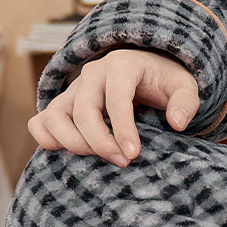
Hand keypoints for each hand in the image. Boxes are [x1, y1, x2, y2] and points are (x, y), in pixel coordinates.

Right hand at [27, 49, 199, 166]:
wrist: (146, 70)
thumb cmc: (164, 80)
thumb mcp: (185, 86)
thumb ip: (186, 102)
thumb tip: (177, 123)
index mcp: (122, 65)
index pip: (116, 99)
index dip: (123, 129)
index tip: (133, 154)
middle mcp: (92, 74)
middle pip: (83, 111)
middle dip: (101, 142)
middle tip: (124, 161)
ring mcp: (72, 89)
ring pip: (55, 117)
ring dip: (73, 143)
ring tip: (100, 158)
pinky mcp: (61, 104)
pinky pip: (40, 123)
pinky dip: (48, 140)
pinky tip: (73, 152)